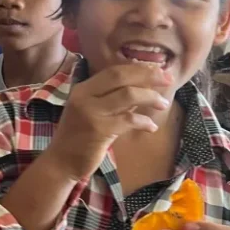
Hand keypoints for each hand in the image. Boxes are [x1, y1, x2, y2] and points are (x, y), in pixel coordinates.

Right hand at [45, 63, 172, 182]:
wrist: (61, 162)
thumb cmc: (78, 136)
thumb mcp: (88, 110)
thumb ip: (108, 98)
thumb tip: (139, 87)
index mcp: (82, 89)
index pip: (114, 70)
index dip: (138, 68)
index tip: (158, 69)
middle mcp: (85, 97)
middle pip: (121, 77)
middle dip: (148, 75)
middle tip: (168, 79)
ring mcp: (91, 113)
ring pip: (128, 95)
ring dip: (150, 97)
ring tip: (163, 104)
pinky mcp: (99, 131)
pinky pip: (128, 120)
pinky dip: (144, 122)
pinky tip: (151, 127)